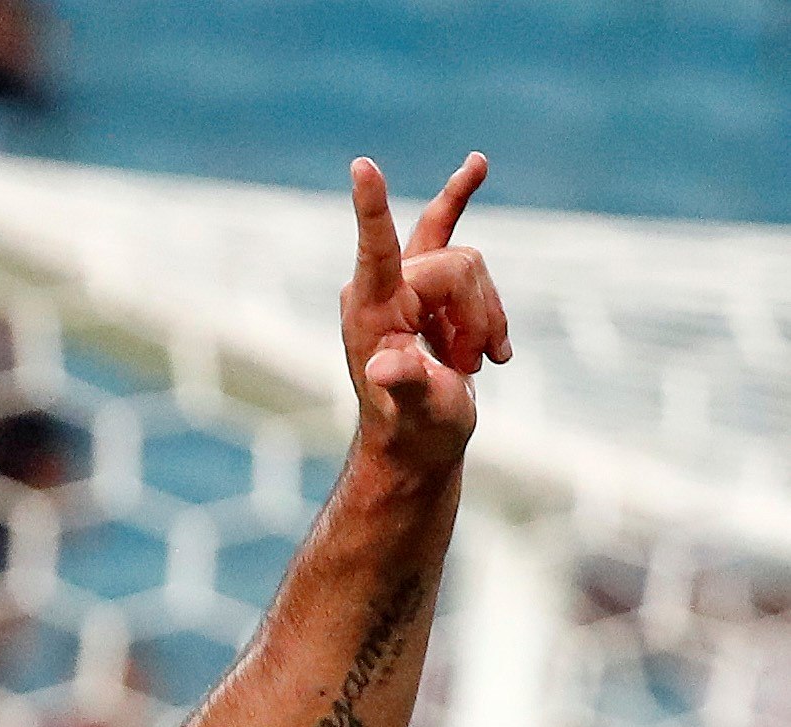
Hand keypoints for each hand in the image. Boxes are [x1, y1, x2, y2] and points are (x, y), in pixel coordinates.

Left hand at [341, 153, 510, 468]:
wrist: (416, 439)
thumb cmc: (414, 429)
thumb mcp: (418, 410)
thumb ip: (405, 383)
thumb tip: (385, 367)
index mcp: (370, 309)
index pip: (375, 248)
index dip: (373, 207)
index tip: (361, 163)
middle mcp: (381, 287)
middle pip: (459, 265)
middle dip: (480, 315)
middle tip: (473, 366)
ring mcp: (402, 282)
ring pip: (473, 267)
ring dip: (487, 317)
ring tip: (472, 362)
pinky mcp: (423, 284)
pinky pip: (447, 225)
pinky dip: (466, 206)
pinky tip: (482, 202)